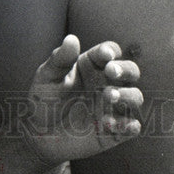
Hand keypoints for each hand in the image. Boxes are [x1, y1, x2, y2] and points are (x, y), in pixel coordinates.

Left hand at [22, 35, 141, 164]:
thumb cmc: (44, 99)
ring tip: (109, 97)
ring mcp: (112, 107)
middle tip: (112, 72)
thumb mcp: (47, 77)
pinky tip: (110, 124)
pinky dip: (128, 125)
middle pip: (131, 70)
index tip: (105, 55)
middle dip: (126, 70)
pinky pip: (131, 126)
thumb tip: (72, 39)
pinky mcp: (114, 130)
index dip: (111, 51)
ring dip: (127, 95)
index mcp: (92, 65)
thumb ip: (60, 59)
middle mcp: (107, 83)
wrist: (38, 134)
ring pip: (135, 96)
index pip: (110, 51)